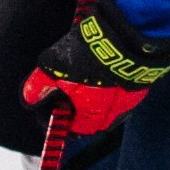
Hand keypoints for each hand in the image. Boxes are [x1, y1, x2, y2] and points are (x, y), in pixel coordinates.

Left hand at [22, 0, 169, 133]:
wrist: (126, 39)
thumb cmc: (86, 60)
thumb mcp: (53, 69)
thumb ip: (39, 86)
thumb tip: (28, 98)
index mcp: (91, 118)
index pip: (74, 130)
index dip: (61, 120)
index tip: (54, 107)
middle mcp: (113, 115)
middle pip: (92, 117)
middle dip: (80, 106)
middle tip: (69, 89)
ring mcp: (130, 100)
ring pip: (108, 103)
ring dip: (96, 94)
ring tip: (85, 75)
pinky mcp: (141, 84)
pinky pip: (121, 89)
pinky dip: (111, 83)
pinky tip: (103, 67)